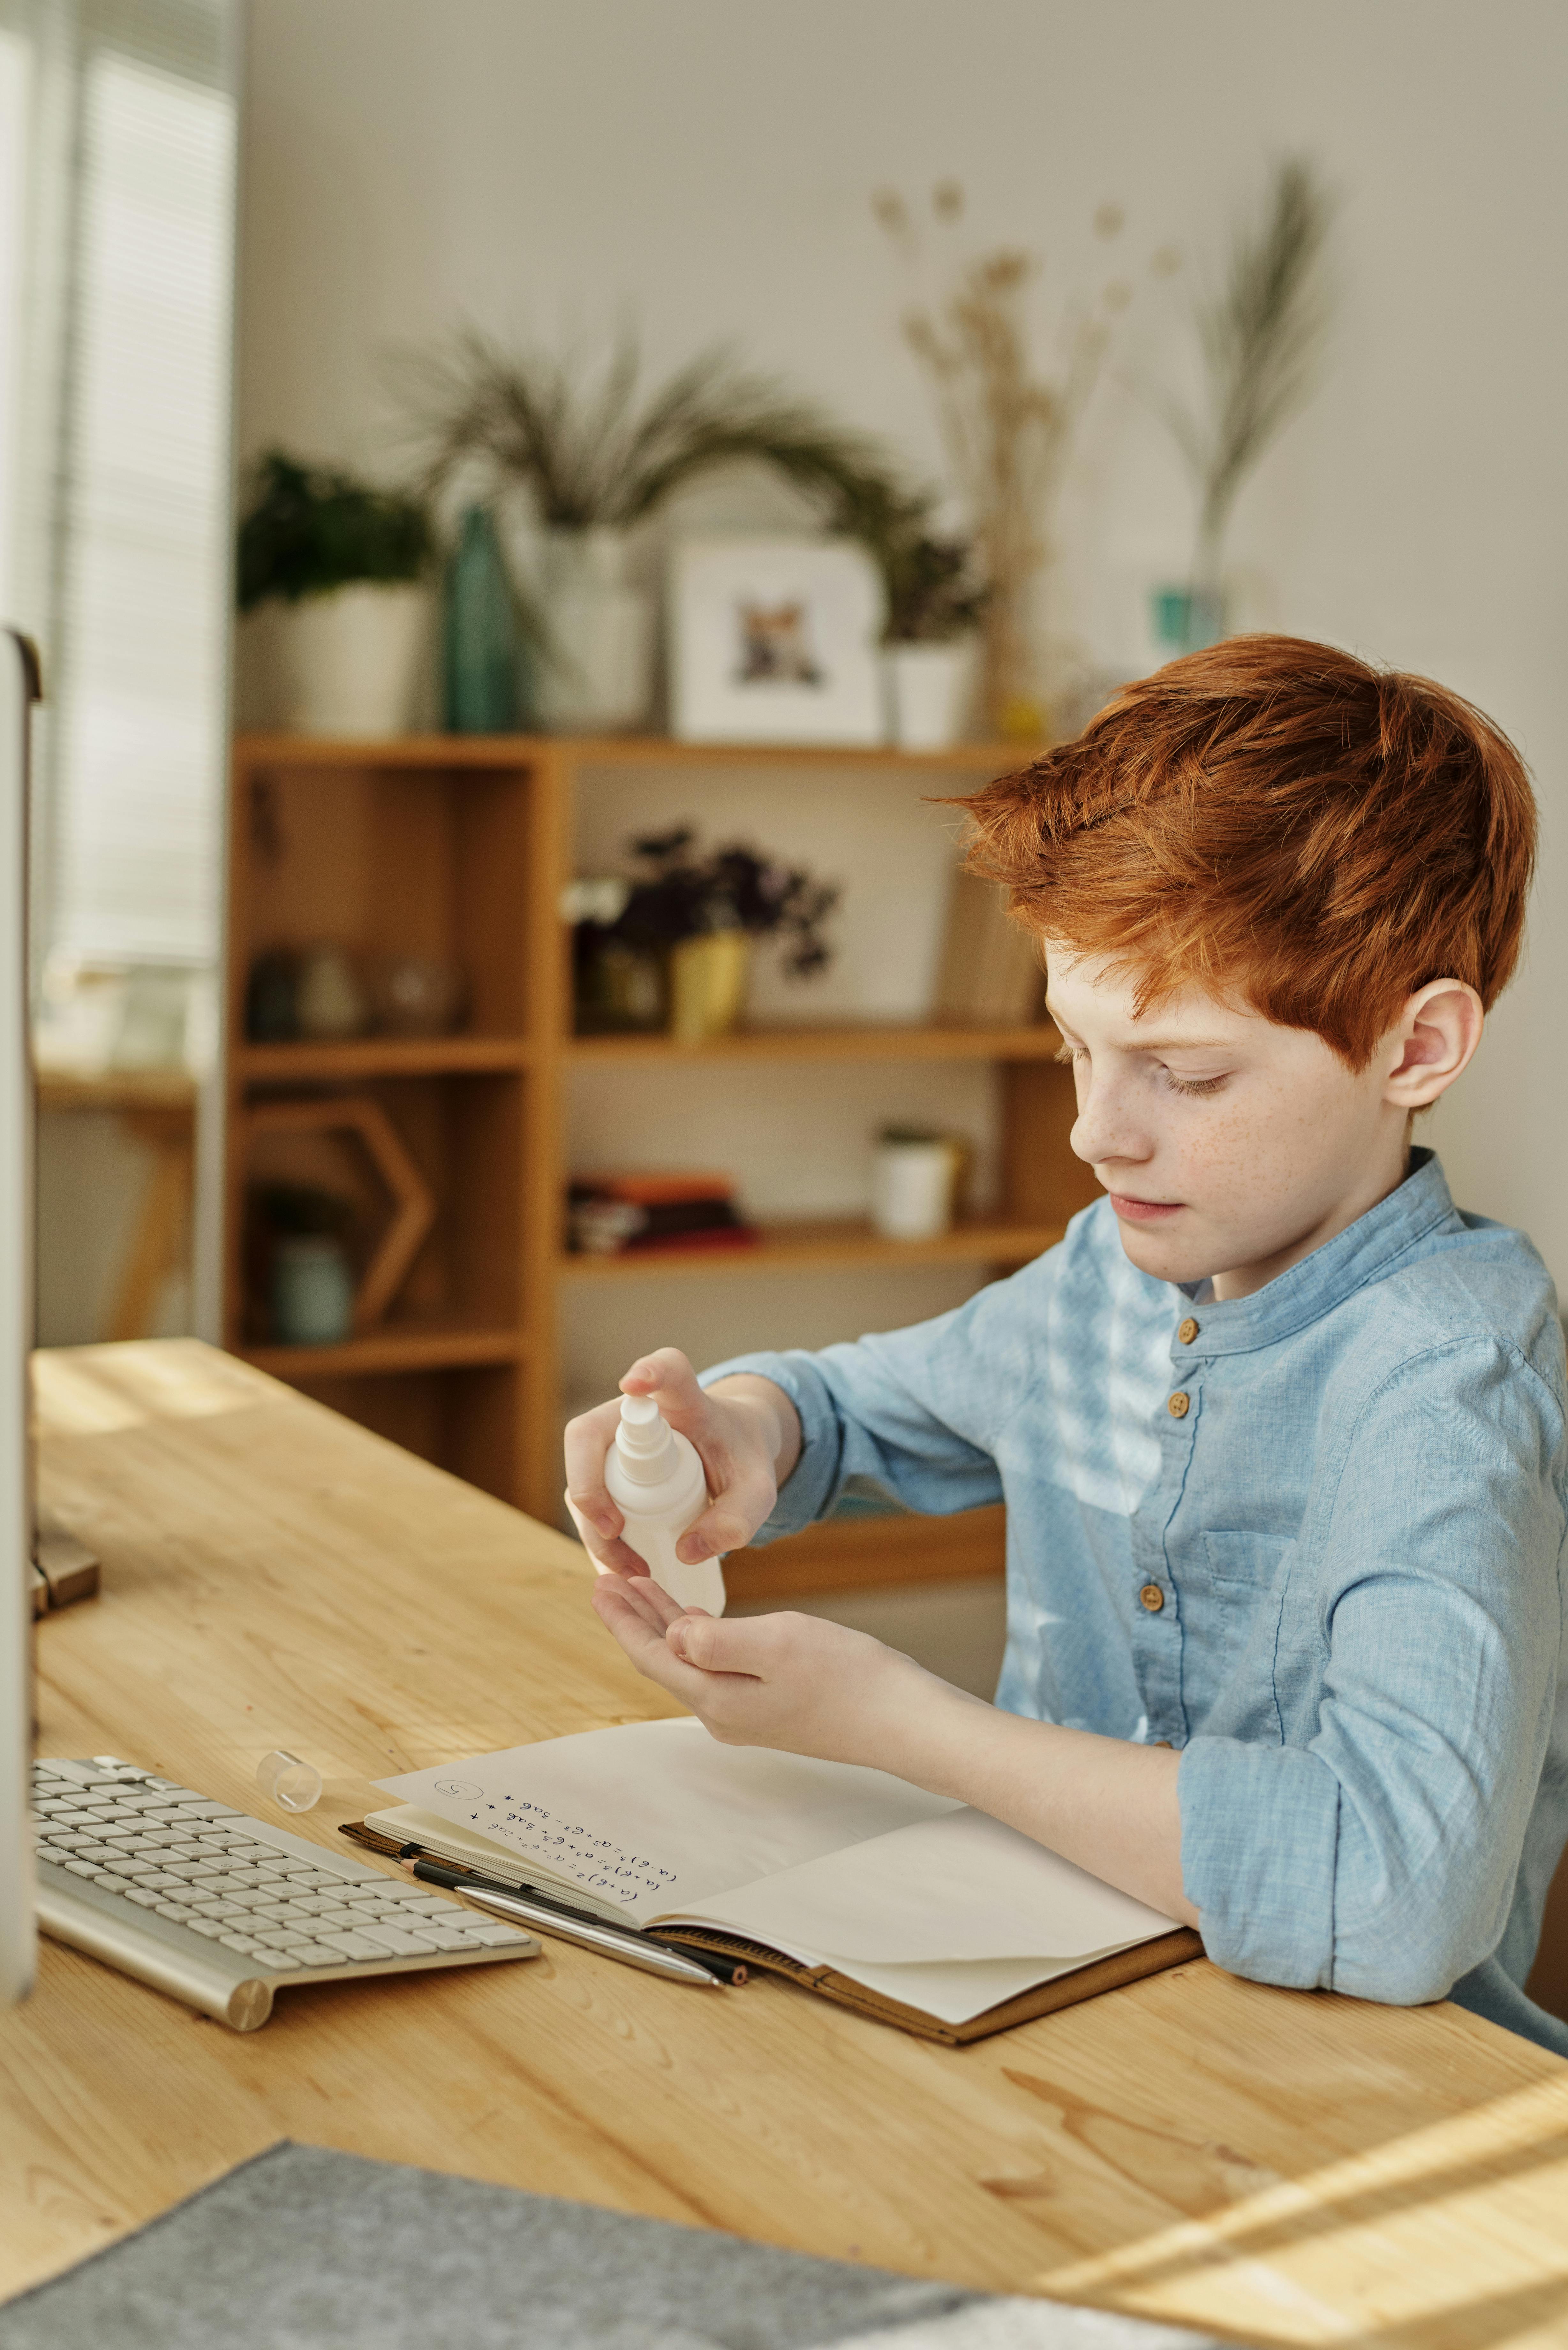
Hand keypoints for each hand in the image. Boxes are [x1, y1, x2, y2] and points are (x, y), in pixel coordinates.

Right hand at [563, 1348, 798, 1576]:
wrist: (729, 1451)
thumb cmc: (740, 1459)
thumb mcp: (758, 1490)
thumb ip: (738, 1518)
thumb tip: (685, 1551)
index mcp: (687, 1400)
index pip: (668, 1371)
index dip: (650, 1371)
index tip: (634, 1383)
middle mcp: (638, 1412)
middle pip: (591, 1434)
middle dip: (590, 1486)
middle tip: (615, 1531)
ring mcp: (614, 1439)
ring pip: (581, 1474)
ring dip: (593, 1526)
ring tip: (632, 1569)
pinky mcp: (603, 1467)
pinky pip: (584, 1498)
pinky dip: (596, 1536)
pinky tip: (618, 1567)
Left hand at [589, 1570, 954, 1771]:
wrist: (902, 1720)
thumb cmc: (848, 1678)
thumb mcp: (777, 1644)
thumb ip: (716, 1641)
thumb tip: (674, 1637)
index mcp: (717, 1698)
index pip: (651, 1656)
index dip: (622, 1620)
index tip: (599, 1584)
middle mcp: (724, 1713)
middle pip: (665, 1660)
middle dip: (635, 1619)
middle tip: (609, 1580)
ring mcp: (748, 1712)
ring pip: (690, 1661)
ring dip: (664, 1624)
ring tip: (642, 1589)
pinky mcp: (771, 1705)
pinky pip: (717, 1665)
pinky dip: (698, 1635)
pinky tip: (696, 1619)